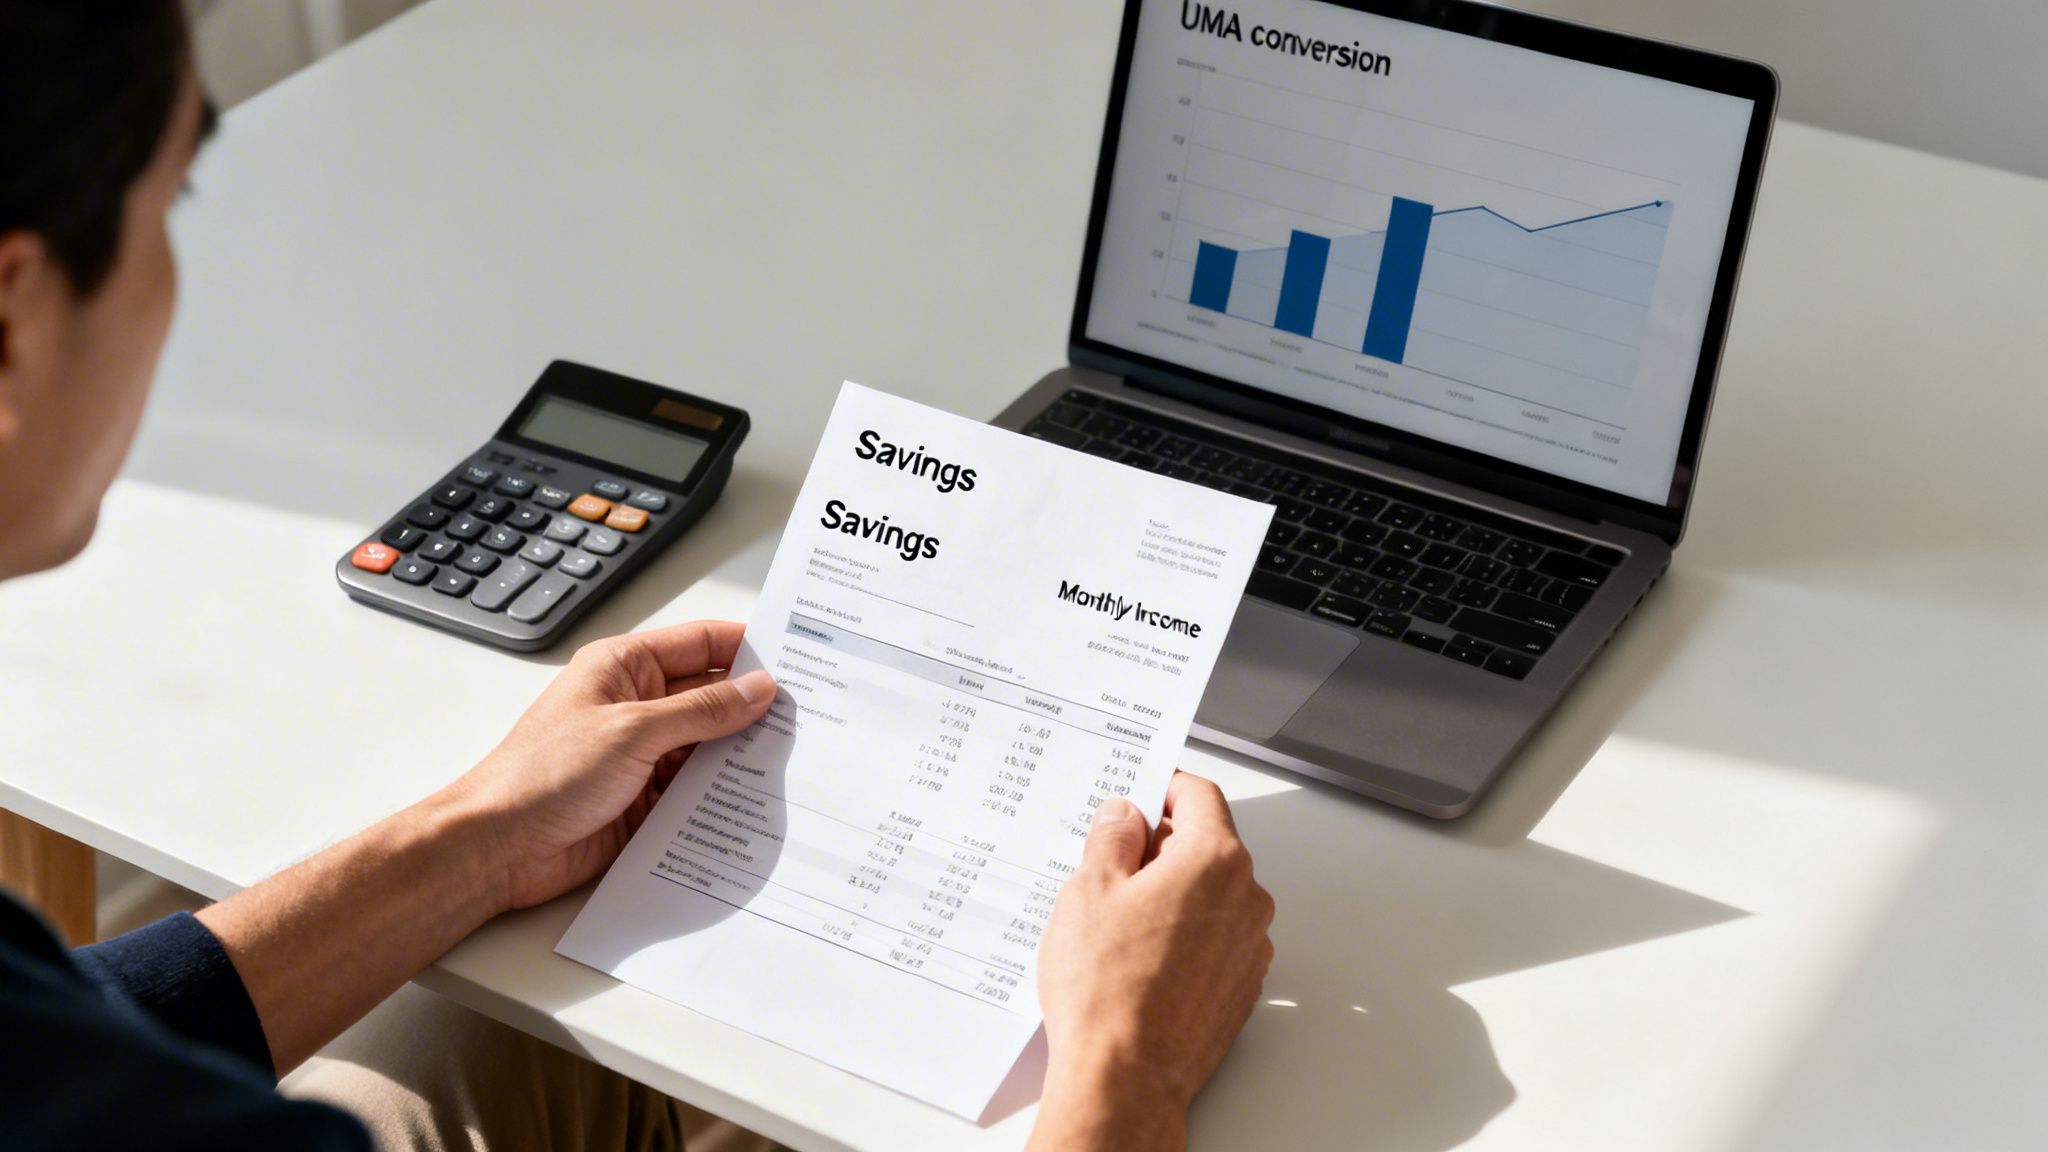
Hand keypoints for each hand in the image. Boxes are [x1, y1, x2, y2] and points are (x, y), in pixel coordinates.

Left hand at [449, 620, 775, 912]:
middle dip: (755, 706)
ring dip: (742, 754)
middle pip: (712, 696)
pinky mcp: (646, 800)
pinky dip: (724, 793)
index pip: (701, 643)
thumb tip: (758, 690)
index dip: (749, 647)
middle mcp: (637, 706)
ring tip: (796, 758)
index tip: (799, 657)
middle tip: (810, 715)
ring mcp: (643, 755)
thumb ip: (701, 711)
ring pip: (710, 746)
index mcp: (625, 668)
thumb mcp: (632, 731)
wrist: (497, 848)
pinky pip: (697, 789)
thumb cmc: (541, 775)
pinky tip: (756, 800)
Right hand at [1029, 772, 1274, 1151]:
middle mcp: (1246, 899)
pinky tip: (1140, 957)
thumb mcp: (1089, 890)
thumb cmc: (1108, 991)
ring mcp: (1249, 946)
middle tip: (1111, 863)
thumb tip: (1125, 816)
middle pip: (1208, 844)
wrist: (1126, 1076)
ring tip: (1119, 923)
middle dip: (1163, 846)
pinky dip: (1185, 935)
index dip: (1164, 788)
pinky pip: (1215, 939)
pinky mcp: (1241, 985)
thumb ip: (1112, 838)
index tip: (1140, 795)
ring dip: (1174, 893)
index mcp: (1214, 860)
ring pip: (1212, 894)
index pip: (1199, 796)